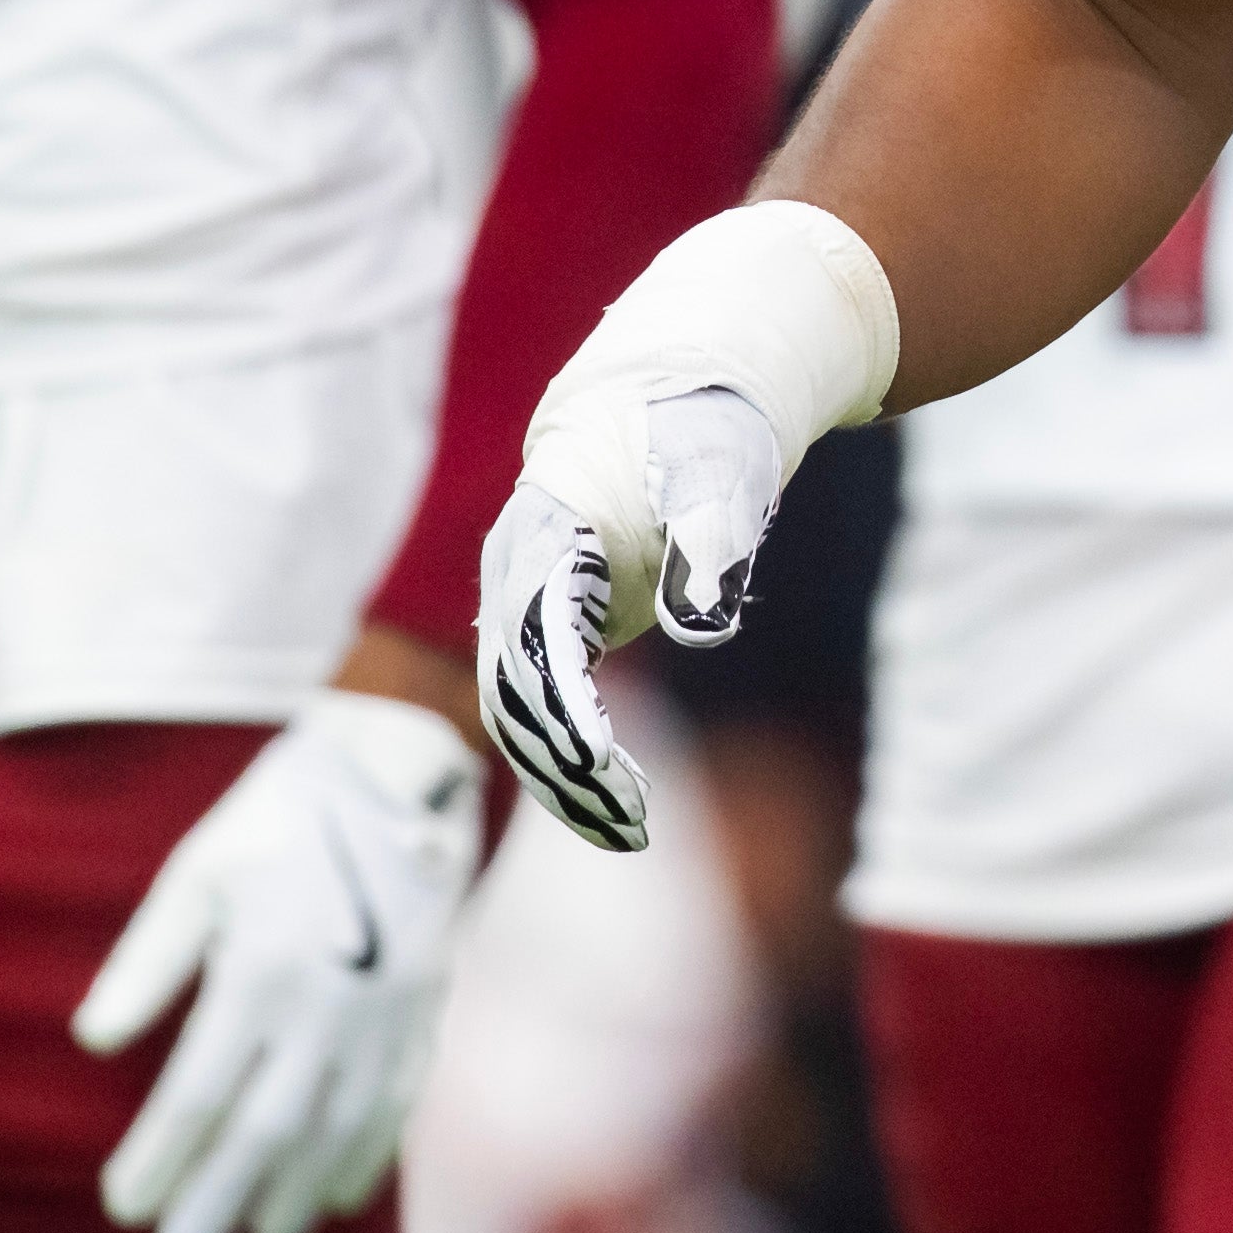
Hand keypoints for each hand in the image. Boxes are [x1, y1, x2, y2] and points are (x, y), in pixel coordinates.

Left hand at [69, 693, 483, 1232]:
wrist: (401, 770)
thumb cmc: (279, 821)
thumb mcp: (198, 872)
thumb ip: (147, 960)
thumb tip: (90, 1041)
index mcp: (261, 969)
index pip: (198, 1093)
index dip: (158, 1158)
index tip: (122, 1204)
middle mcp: (328, 1002)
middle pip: (266, 1129)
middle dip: (218, 1200)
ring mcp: (385, 1010)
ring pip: (336, 1127)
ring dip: (293, 1192)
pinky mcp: (424, 1006)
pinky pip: (397, 1100)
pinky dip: (367, 1156)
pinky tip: (335, 1195)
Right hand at [472, 384, 779, 850]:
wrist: (676, 399)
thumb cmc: (703, 433)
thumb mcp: (718, 473)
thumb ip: (707, 540)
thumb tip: (703, 622)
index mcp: (546, 533)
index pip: (532, 634)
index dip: (560, 703)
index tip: (598, 760)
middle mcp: (518, 574)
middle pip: (513, 687)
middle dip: (562, 761)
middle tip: (627, 819)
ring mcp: (527, 604)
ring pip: (520, 711)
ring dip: (564, 776)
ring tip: (626, 832)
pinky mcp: (553, 629)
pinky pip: (547, 707)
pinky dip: (574, 759)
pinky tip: (618, 808)